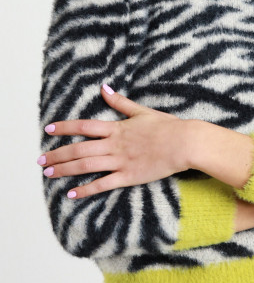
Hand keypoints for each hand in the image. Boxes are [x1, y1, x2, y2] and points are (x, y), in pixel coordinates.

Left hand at [38, 85, 190, 198]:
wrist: (184, 143)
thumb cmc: (166, 126)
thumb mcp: (142, 111)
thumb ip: (120, 102)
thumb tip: (104, 88)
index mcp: (117, 128)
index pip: (84, 126)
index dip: (65, 128)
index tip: (48, 130)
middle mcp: (114, 144)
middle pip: (79, 149)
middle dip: (57, 154)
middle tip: (40, 161)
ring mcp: (120, 161)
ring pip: (86, 165)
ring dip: (65, 170)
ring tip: (49, 174)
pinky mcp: (128, 177)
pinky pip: (103, 184)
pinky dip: (86, 189)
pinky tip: (72, 193)